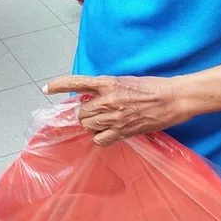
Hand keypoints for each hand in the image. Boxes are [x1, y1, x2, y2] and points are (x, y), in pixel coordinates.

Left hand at [43, 75, 187, 145]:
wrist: (173, 99)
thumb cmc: (152, 87)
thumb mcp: (124, 81)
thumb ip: (105, 88)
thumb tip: (89, 97)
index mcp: (108, 83)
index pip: (77, 82)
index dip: (59, 85)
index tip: (47, 88)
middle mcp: (108, 99)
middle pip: (81, 112)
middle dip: (84, 113)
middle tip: (96, 111)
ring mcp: (115, 117)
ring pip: (88, 126)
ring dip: (92, 124)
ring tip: (105, 120)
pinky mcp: (123, 131)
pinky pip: (100, 139)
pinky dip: (100, 137)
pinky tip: (109, 131)